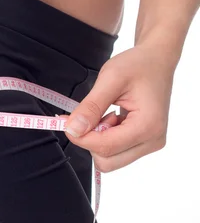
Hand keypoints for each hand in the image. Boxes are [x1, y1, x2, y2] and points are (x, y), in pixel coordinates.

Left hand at [64, 45, 173, 171]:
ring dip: (97, 139)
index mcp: (148, 126)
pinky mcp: (143, 142)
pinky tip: (108, 117)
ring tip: (103, 114)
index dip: (80, 137)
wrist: (156, 61)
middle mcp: (152, 140)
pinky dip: (104, 137)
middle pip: (107, 161)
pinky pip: (116, 151)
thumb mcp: (110, 79)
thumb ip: (90, 106)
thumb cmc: (138, 65)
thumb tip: (73, 130)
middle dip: (90, 141)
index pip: (105, 148)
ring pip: (110, 159)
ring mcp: (149, 143)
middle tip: (87, 117)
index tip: (66, 121)